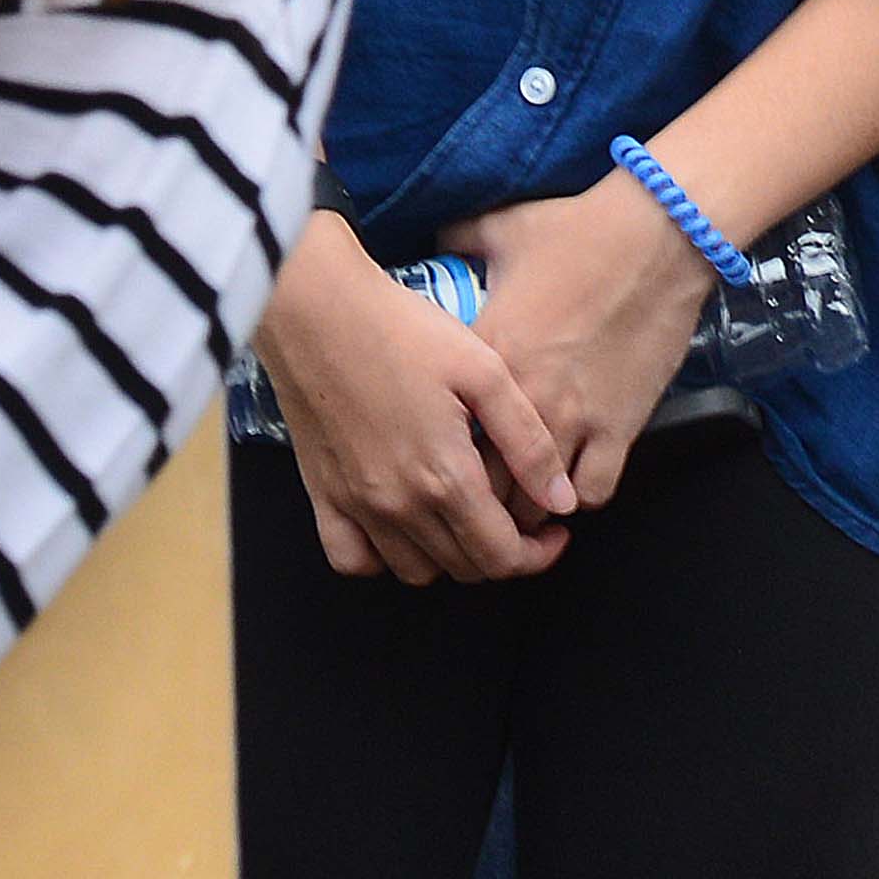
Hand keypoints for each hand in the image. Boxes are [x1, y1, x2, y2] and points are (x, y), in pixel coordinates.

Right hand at [262, 221, 573, 584]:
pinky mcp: (323, 494)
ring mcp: (356, 505)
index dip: (538, 555)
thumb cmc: (403, 329)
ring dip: (450, 557)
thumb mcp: (484, 372)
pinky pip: (352, 559)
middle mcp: (400, 506)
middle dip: (503, 554)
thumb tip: (562, 503)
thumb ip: (528, 443)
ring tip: (466, 518)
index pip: (503, 557)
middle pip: (464, 568)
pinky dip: (381, 558)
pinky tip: (402, 528)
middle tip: (519, 519)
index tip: (554, 533)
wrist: (316, 307)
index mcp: (445, 478)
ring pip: (414, 571)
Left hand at [459, 169, 714, 514]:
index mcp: (487, 356)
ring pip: (536, 502)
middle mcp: (524, 399)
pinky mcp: (620, 428)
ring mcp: (574, 419)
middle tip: (483, 491)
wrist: (657, 235)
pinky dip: (580, 493)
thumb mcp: (501, 228)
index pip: (446, 434)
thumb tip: (434, 242)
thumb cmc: (580, 230)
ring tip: (526, 493)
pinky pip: (592, 491)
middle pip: (485, 485)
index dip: (443, 451)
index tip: (448, 450)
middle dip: (481, 496)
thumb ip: (457, 241)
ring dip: (529, 502)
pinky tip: (574, 477)